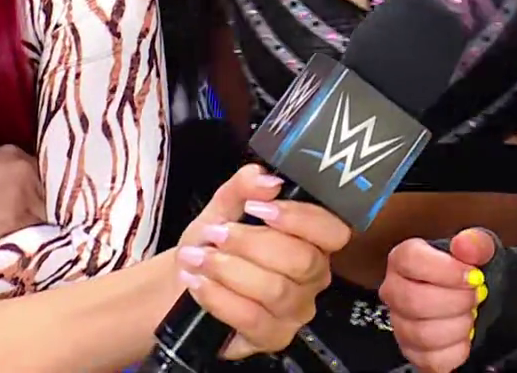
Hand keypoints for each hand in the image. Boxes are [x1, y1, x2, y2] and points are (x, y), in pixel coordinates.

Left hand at [172, 165, 350, 359]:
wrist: (184, 279)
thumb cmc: (213, 242)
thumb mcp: (224, 207)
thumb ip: (244, 187)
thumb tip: (266, 178)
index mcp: (312, 240)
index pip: (332, 231)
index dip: (299, 218)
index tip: (257, 208)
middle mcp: (313, 278)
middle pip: (302, 261)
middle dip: (253, 244)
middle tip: (216, 234)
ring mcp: (295, 311)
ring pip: (276, 290)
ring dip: (230, 270)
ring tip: (198, 258)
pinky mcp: (273, 338)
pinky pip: (253, 320)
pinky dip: (220, 298)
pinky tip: (198, 283)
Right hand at [379, 228, 497, 372]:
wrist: (474, 298)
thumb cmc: (469, 272)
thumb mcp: (480, 250)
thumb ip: (475, 243)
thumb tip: (464, 244)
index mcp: (404, 259)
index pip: (410, 260)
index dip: (446, 270)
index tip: (473, 276)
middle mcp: (394, 290)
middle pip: (414, 301)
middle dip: (456, 302)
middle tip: (476, 296)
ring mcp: (400, 323)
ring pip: (422, 333)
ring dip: (458, 326)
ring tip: (470, 315)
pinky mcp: (411, 350)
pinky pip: (430, 359)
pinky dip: (456, 350)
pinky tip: (464, 336)